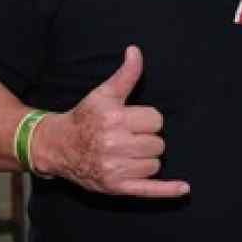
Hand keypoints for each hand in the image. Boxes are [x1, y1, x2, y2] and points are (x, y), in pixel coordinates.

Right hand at [32, 45, 189, 197]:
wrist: (58, 147)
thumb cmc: (85, 117)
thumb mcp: (104, 94)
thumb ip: (125, 75)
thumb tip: (136, 51)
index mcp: (114, 119)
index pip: (156, 120)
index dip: (146, 120)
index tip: (129, 121)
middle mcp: (114, 145)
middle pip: (158, 143)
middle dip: (146, 140)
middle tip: (125, 138)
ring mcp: (115, 169)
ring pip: (155, 164)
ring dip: (145, 159)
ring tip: (124, 153)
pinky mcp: (116, 188)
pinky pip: (149, 190)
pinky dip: (167, 190)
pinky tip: (184, 188)